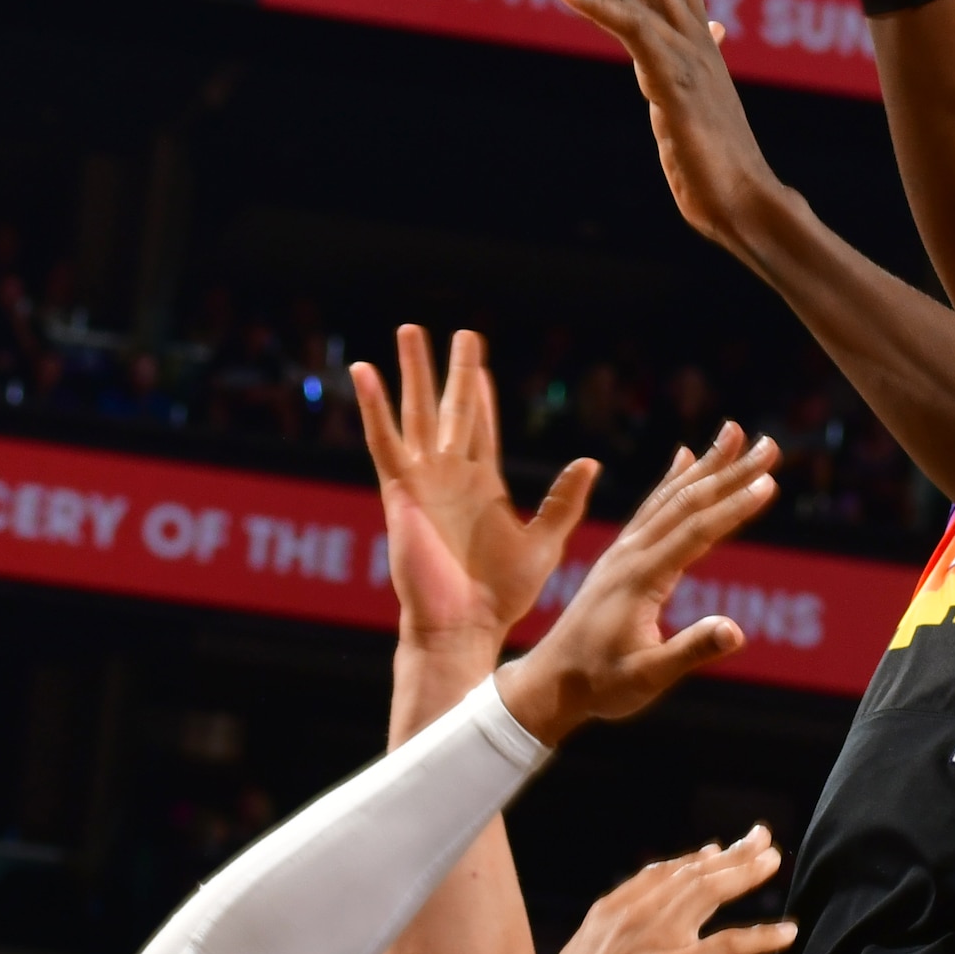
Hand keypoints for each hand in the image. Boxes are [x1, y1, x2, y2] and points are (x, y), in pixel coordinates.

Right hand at [352, 324, 590, 666]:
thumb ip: (563, 501)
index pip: (481, 427)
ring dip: (412, 373)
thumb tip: (590, 462)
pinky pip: (383, 441)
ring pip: (416, 412)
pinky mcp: (399, 490)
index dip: (481, 393)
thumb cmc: (502, 594)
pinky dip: (373, 406)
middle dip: (451, 370)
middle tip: (454, 331)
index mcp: (482, 485)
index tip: (478, 364)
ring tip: (409, 330)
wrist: (464, 623)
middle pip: (450, 408)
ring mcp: (423, 480)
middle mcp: (450, 476)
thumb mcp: (545, 541)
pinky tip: (365, 372)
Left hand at [493, 427, 776, 740]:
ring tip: (735, 433)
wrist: (550, 682)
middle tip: (769, 443)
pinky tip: (684, 458)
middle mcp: (631, 554)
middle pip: (688, 502)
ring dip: (707, 465)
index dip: (734, 508)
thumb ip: (690, 651)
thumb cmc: (600, 685)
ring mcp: (623, 551)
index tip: (769, 483)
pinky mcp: (620, 557)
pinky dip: (672, 480)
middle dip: (731, 471)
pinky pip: (651, 508)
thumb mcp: (648, 677)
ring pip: (670, 497)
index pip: (696, 532)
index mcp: (641, 578)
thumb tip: (735, 632)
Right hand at [525, 831, 792, 953]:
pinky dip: (762, 935)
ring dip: (747, 873)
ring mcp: (656, 940)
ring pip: (711, 892)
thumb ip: (604, 939)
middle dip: (732, 854)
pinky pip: (728, 945)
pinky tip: (787, 931)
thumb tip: (616, 935)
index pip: (661, 873)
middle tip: (761, 840)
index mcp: (610, 912)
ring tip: (774, 861)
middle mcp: (634, 916)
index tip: (718, 851)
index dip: (694, 860)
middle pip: (693, 873)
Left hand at [537, 0, 790, 260]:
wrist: (749, 203)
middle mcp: (688, 34)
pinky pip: (627, 31)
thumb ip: (697, 63)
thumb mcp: (702, 102)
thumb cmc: (724, 164)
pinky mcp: (668, 80)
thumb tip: (713, 34)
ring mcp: (679, 54)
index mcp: (695, 38)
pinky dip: (594, 4)